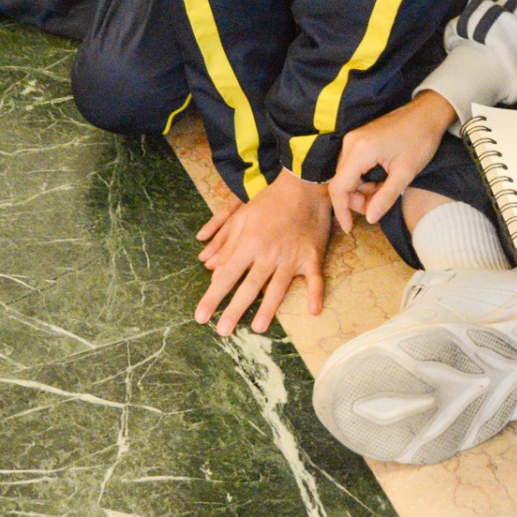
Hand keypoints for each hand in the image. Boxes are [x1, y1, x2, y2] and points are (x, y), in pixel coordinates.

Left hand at [194, 172, 332, 335]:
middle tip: (223, 332)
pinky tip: (314, 311)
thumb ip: (225, 244)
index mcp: (249, 243)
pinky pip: (315, 278)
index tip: (200, 317)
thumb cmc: (269, 202)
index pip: (226, 276)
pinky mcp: (312, 256)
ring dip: (268, 308)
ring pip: (278, 287)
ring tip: (258, 328)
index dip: (212, 297)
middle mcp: (269, 253)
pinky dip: (316, 294)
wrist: (303, 185)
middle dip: (235, 310)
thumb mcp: (241, 217)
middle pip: (249, 286)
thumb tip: (208, 268)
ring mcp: (292, 256)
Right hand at [328, 90, 456, 230]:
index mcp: (360, 150)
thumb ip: (385, 197)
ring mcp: (354, 139)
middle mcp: (351, 143)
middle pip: (341, 182)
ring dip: (361, 190)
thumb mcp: (406, 172)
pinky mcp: (359, 139)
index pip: (338, 187)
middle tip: (378, 207)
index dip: (342, 211)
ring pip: (347, 175)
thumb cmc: (420, 139)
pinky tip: (381, 181)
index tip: (349, 228)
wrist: (428, 113)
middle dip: (356, 200)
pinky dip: (364, 179)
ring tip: (384, 192)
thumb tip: (370, 218)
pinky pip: (353, 165)